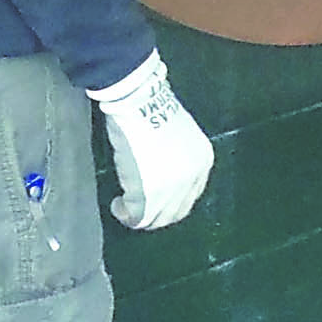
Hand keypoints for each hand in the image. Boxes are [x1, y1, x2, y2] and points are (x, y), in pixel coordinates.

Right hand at [86, 50, 214, 229]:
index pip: (190, 195)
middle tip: (138, 210)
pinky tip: (118, 205)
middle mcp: (193, 178)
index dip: (171, 202)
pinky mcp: (150, 195)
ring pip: (158, 218)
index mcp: (203, 161)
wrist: (139, 103)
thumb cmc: (152, 112)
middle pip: (176, 212)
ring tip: (126, 208)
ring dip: (140, 216)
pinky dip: (126, 214)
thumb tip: (160, 175)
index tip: (155, 201)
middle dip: (156, 215)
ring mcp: (173, 189)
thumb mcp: (178, 138)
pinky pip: (138, 216)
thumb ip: (176, 161)